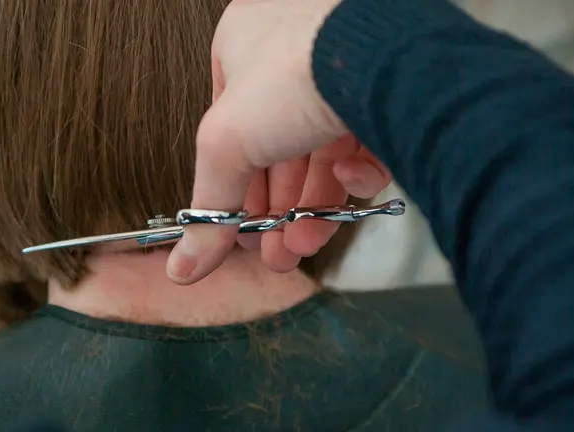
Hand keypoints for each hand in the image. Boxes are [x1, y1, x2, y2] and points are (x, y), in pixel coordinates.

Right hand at [167, 0, 389, 283]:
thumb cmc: (294, 68)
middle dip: (277, 213)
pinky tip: (350, 177)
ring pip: (324, 157)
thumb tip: (185, 265)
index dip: (237, 192)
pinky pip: (368, 145)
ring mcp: (343, 77)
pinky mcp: (388, 95)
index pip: (233, 136)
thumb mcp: (227, 144)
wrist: (382, 51)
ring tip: (305, 242)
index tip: (241, 235)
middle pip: (279, 155)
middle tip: (276, 253)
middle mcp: (292, 59)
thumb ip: (209, 208)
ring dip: (314, 208)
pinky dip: (358, 173)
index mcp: (243, 50)